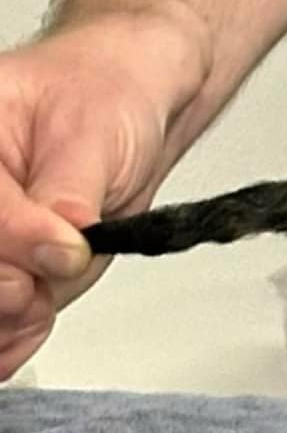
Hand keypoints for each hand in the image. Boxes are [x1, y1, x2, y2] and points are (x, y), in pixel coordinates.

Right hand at [0, 10, 206, 379]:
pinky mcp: (5, 262)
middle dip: (5, 290)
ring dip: (7, 319)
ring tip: (38, 308)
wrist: (128, 102)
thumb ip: (69, 195)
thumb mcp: (92, 136)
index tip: (66, 250)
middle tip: (39, 293)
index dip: (15, 240)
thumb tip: (58, 248)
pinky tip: (23, 335)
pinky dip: (10, 335)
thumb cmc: (105, 98)